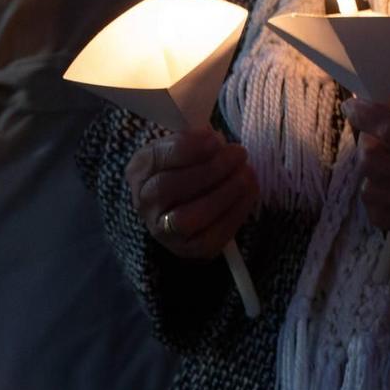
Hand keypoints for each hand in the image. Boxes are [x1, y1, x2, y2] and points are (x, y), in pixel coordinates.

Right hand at [125, 128, 258, 259]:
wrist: (184, 203)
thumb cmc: (189, 165)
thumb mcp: (186, 145)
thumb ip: (197, 141)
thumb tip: (217, 142)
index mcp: (140, 170)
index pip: (156, 159)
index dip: (187, 149)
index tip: (216, 140)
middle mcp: (144, 202)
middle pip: (168, 188)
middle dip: (209, 170)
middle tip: (238, 154)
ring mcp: (163, 230)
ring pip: (186, 218)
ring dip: (223, 193)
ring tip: (246, 174)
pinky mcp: (188, 248)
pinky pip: (210, 237)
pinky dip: (234, 212)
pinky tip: (249, 192)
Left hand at [344, 98, 389, 236]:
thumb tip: (378, 101)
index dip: (366, 115)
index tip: (352, 106)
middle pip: (372, 160)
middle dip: (367, 146)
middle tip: (375, 140)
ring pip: (369, 188)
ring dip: (371, 175)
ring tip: (385, 168)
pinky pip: (377, 214)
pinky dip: (375, 200)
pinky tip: (388, 190)